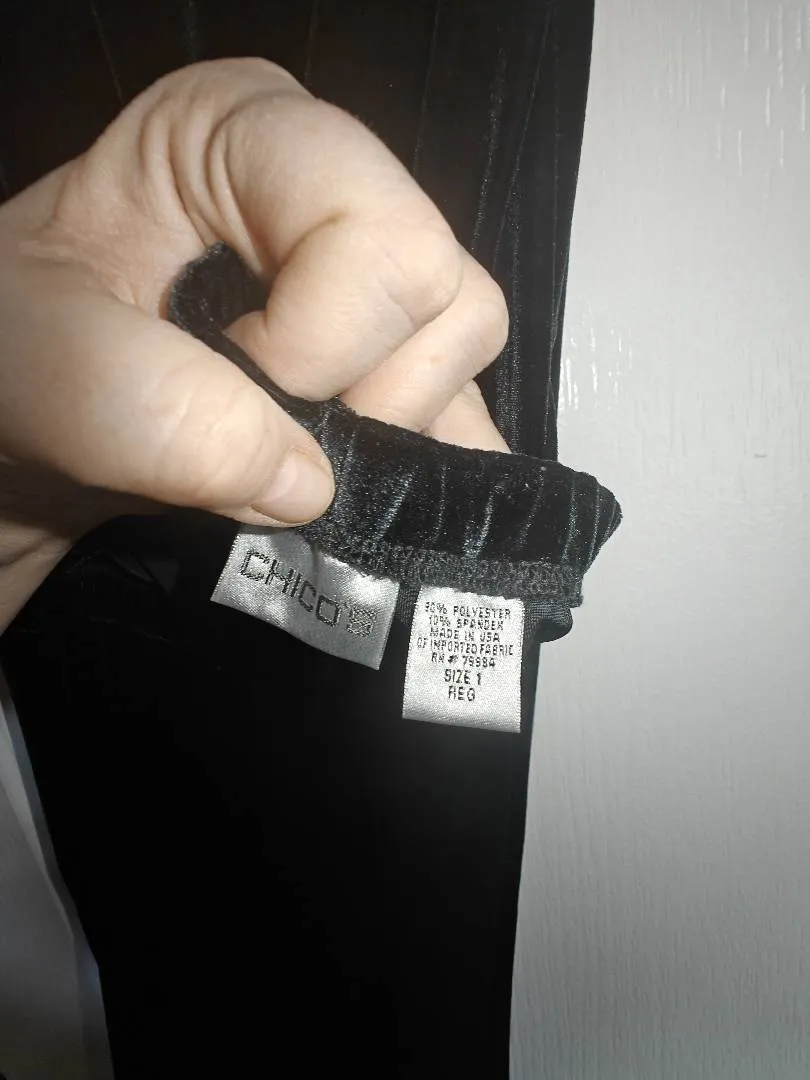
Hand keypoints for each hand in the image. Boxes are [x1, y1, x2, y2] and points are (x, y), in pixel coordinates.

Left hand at [0, 58, 508, 628]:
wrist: (29, 436)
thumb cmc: (15, 358)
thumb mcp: (35, 363)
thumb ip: (148, 409)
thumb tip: (306, 479)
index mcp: (244, 136)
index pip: (375, 228)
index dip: (317, 337)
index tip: (232, 382)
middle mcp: (329, 195)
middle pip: (443, 290)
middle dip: (361, 399)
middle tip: (262, 433)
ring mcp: (371, 289)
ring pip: (467, 352)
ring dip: (391, 439)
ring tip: (292, 460)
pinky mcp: (394, 367)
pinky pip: (469, 419)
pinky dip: (426, 475)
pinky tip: (362, 492)